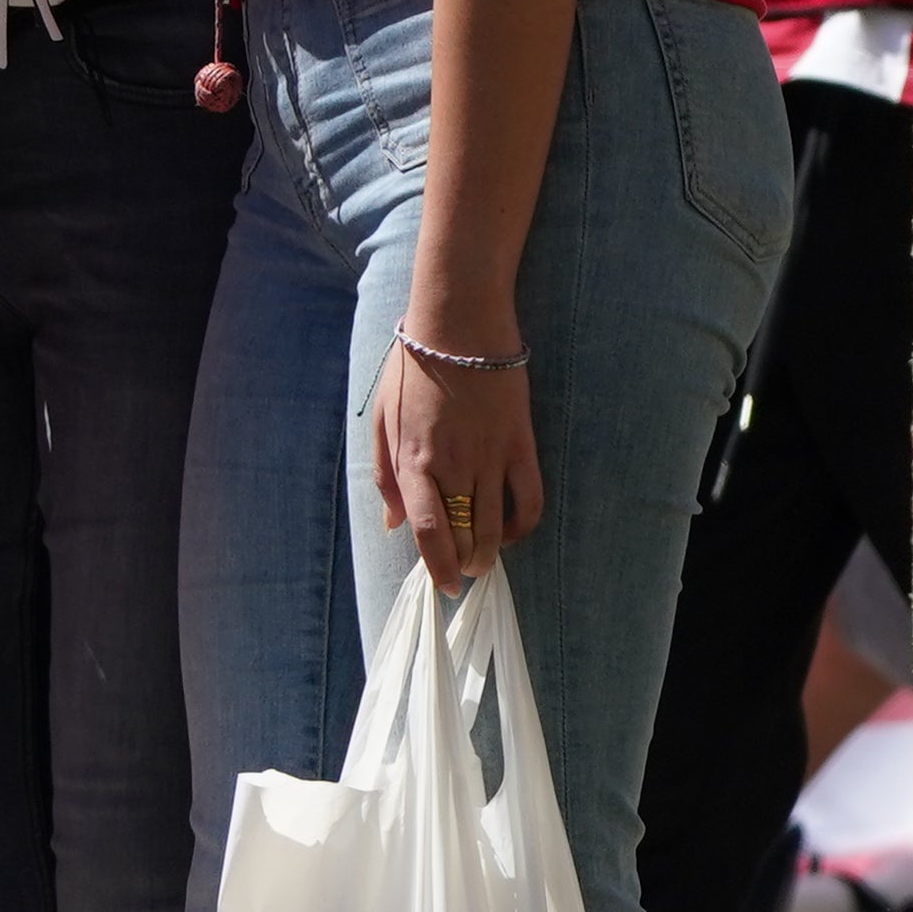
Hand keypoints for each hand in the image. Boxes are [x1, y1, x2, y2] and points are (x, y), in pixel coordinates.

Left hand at [370, 333, 544, 592]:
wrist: (459, 326)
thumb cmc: (412, 370)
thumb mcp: (381, 419)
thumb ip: (385, 476)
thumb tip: (393, 523)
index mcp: (413, 461)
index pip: (427, 531)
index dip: (436, 566)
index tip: (441, 585)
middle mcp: (453, 466)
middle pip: (464, 536)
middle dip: (462, 564)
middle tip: (460, 572)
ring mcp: (491, 457)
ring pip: (496, 526)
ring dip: (490, 553)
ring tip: (482, 562)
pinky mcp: (521, 445)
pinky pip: (530, 499)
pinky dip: (523, 525)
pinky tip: (512, 531)